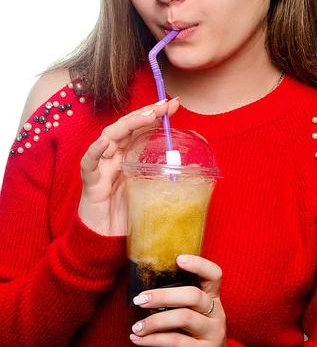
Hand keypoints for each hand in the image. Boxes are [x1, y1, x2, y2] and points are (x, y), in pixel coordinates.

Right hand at [78, 98, 179, 235]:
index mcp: (129, 157)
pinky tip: (104, 143)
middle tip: (164, 105)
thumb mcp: (154, 193)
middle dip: (145, 113)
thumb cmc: (128, 217)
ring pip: (109, 137)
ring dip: (127, 124)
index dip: (155, 114)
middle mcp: (114, 157)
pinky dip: (95, 152)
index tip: (173, 103)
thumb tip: (198, 167)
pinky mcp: (90, 183)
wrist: (105, 243)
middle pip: (127, 127)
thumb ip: (169, 178)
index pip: (141, 129)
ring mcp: (102, 168)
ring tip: (145, 117)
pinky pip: (89, 164)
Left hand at [130, 255, 226, 346]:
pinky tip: (138, 339)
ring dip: (155, 320)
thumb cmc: (195, 337)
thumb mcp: (191, 316)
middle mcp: (216, 313)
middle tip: (140, 299)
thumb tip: (144, 292)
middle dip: (163, 295)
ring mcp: (213, 334)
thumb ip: (176, 303)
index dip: (199, 264)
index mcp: (213, 298)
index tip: (178, 259)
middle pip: (193, 295)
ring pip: (184, 317)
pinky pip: (176, 342)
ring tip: (136, 326)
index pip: (214, 274)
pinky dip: (153, 340)